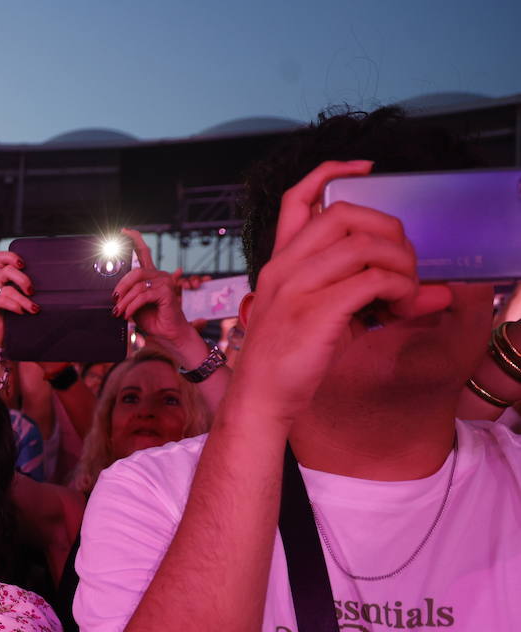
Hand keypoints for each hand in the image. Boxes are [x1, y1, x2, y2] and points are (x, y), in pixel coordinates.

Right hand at [0, 251, 38, 345]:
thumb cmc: (13, 317)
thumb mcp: (22, 299)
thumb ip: (27, 288)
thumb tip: (50, 284)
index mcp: (0, 277)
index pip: (0, 258)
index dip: (11, 257)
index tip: (24, 264)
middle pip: (7, 271)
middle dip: (23, 280)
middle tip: (32, 291)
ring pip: (7, 289)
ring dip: (24, 299)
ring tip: (34, 308)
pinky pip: (1, 301)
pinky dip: (14, 305)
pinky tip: (21, 311)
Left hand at [111, 229, 188, 345]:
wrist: (168, 333)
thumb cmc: (153, 319)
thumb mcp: (134, 305)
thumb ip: (128, 295)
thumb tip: (114, 294)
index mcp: (152, 276)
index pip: (144, 252)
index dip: (135, 240)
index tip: (124, 231)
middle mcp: (160, 275)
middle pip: (135, 272)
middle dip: (121, 287)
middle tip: (114, 301)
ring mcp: (165, 282)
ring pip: (137, 286)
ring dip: (125, 302)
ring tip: (120, 313)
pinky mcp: (167, 292)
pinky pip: (143, 296)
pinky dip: (132, 306)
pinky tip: (128, 315)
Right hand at [236, 160, 447, 420]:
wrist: (259, 400)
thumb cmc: (289, 361)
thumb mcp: (326, 318)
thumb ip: (372, 296)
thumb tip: (436, 292)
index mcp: (279, 263)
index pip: (297, 198)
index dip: (332, 171)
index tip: (367, 168)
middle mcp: (283, 268)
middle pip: (344, 213)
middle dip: (388, 229)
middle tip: (403, 264)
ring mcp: (295, 289)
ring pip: (364, 245)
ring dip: (400, 264)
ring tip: (406, 292)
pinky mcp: (314, 313)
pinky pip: (371, 280)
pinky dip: (399, 289)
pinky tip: (400, 308)